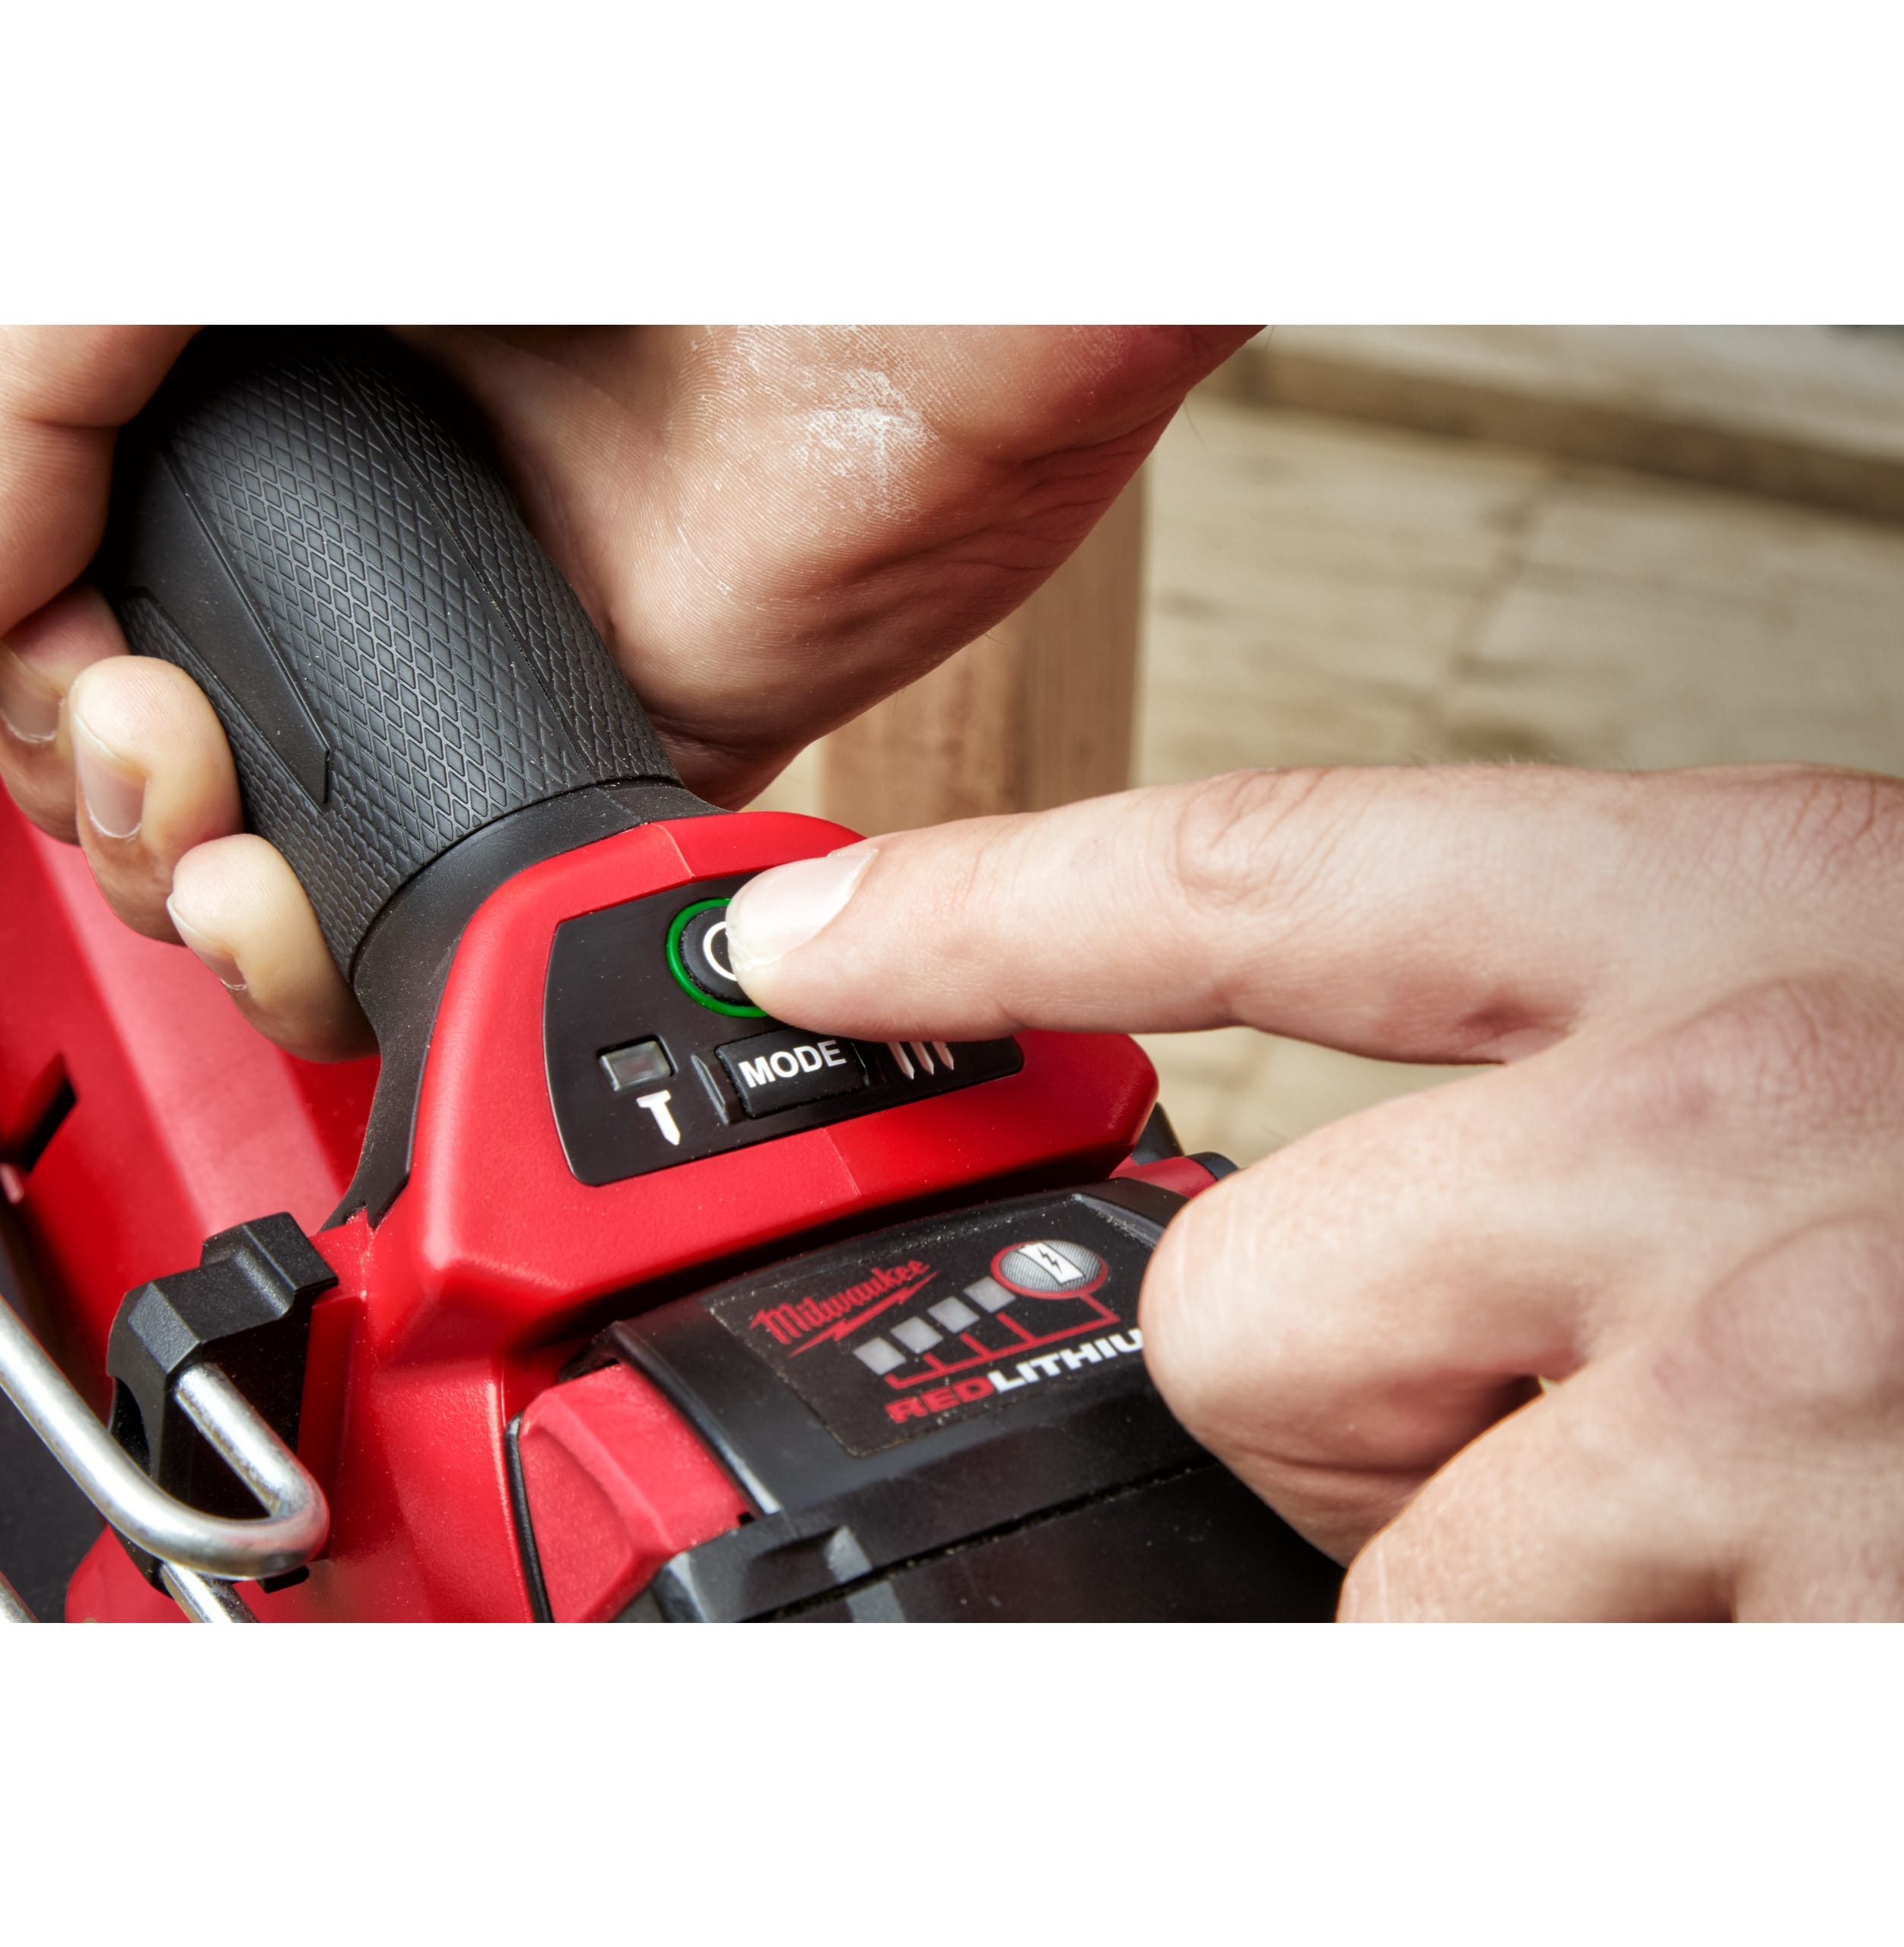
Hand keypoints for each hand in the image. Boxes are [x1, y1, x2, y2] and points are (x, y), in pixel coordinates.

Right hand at [0, 325, 1247, 1058]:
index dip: (46, 691)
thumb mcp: (257, 204)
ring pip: (304, 850)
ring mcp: (500, 646)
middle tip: (170, 756)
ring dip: (222, 902)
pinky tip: (337, 913)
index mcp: (273, 392)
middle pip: (173, 747)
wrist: (922, 270)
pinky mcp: (628, 739)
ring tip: (239, 859)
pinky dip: (386, 947)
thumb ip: (61, 362)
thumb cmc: (666, 183)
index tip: (91, 695)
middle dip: (124, 802)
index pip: (79, 596)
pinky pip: (480, 891)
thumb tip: (2, 585)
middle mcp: (381, 528)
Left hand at [723, 762, 1903, 1619]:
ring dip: (1468, 1551)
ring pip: (1352, 1524)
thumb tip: (1274, 1223)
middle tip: (1564, 1379)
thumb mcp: (1821, 1014)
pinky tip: (1751, 1598)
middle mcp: (1735, 1126)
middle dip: (1340, 1382)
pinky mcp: (1814, 1635)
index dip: (984, 904)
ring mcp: (1782, 1396)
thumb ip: (1537, 1081)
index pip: (1245, 869)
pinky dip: (1574, 1666)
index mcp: (1727, 912)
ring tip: (1695, 1498)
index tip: (798, 930)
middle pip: (1243, 1288)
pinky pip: (1492, 1689)